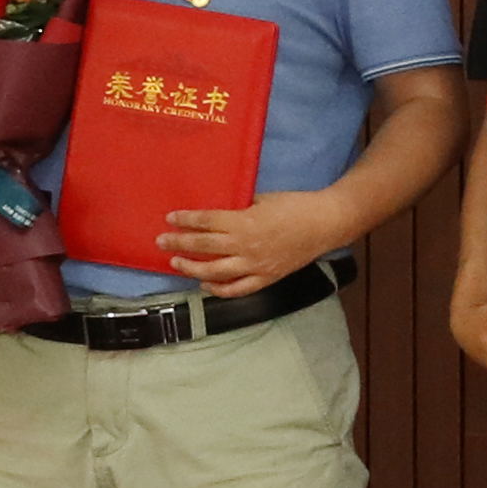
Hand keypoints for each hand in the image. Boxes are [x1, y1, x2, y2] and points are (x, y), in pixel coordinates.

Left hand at [151, 195, 334, 299]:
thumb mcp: (263, 198)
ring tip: (176, 264)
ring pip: (214, 272)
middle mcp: (245, 245)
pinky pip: (237, 289)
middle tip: (162, 241)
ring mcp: (255, 265)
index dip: (185, 220)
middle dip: (179, 243)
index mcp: (244, 222)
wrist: (325, 224)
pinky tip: (205, 284)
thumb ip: (239, 207)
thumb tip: (217, 211)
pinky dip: (218, 289)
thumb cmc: (296, 205)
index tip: (170, 218)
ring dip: (191, 268)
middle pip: (203, 246)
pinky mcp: (266, 278)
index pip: (206, 221)